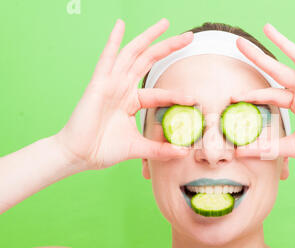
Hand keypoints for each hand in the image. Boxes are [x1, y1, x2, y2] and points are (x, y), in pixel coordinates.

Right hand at [54, 18, 193, 169]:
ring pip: (133, 54)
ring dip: (149, 37)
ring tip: (165, 24)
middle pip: (149, 61)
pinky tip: (120, 25)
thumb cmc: (103, 149)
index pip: (159, 93)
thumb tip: (183, 152)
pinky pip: (107, 59)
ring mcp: (111, 84)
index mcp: (131, 101)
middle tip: (189, 36)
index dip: (177, 94)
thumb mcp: (139, 148)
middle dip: (168, 47)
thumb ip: (160, 149)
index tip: (195, 98)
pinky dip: (113, 41)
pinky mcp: (98, 85)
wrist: (79, 156)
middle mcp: (122, 88)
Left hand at [232, 24, 294, 175]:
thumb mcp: (290, 148)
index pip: (270, 93)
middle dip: (260, 57)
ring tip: (267, 29)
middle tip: (240, 43)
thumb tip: (240, 152)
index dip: (252, 94)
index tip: (233, 96)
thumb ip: (266, 147)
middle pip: (278, 70)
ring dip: (283, 45)